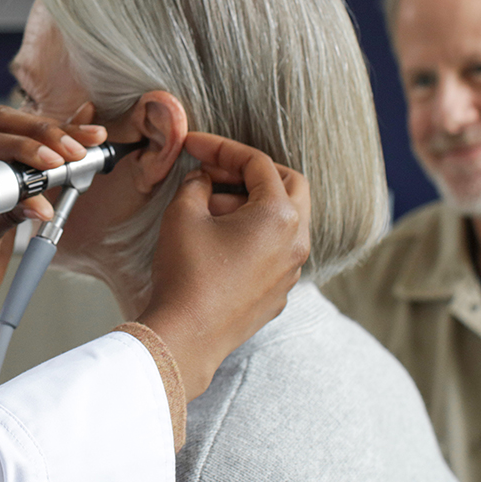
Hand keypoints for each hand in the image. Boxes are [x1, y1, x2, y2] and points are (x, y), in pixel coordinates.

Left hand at [0, 104, 105, 354]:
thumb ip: (1, 219)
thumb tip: (39, 203)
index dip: (20, 148)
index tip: (51, 164)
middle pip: (1, 126)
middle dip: (43, 134)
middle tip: (74, 151)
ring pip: (16, 130)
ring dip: (54, 135)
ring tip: (88, 139)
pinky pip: (24, 149)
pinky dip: (53, 145)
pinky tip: (77, 137)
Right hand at [139, 132, 309, 400]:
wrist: (186, 336)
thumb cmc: (187, 273)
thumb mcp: (184, 213)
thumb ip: (197, 183)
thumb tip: (204, 179)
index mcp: (280, 215)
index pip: (257, 163)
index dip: (222, 148)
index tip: (194, 146)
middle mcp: (296, 242)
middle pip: (289, 186)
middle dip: (252, 172)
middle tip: (217, 170)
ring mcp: (291, 271)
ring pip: (285, 220)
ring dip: (251, 205)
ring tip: (209, 209)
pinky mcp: (277, 294)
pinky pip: (275, 251)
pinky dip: (253, 235)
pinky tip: (217, 242)